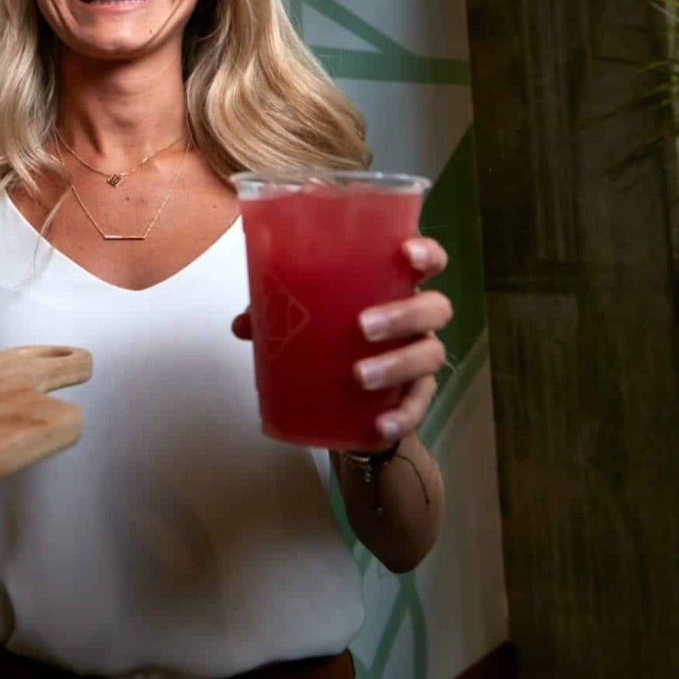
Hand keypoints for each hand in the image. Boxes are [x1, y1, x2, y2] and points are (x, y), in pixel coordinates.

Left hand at [231, 236, 451, 446]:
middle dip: (404, 314)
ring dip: (396, 364)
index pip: (428, 260)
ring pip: (430, 354)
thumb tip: (243, 324)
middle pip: (435, 308)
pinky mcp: (416, 398)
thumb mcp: (304, 321)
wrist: (351, 404)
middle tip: (363, 326)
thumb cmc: (332, 341)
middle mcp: (417, 320)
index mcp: (394, 288)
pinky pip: (419, 407)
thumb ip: (276, 313)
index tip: (407, 253)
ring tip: (359, 375)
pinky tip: (379, 425)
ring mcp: (421, 357)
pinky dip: (401, 417)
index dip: (426, 253)